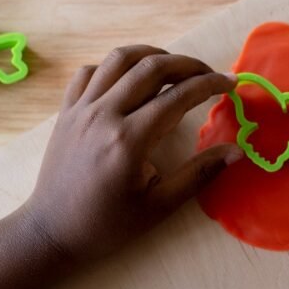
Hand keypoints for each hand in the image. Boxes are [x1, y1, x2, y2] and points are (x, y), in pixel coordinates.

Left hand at [22, 46, 240, 262]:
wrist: (51, 233)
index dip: (210, 84)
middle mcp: (104, 115)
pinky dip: (113, 68)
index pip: (179, 96)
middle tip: (208, 75)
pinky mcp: (65, 111)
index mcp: (129, 140)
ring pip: (118, 59)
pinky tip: (129, 81)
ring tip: (173, 67)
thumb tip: (237, 151)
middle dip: (188, 64)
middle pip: (151, 67)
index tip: (231, 84)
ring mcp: (80, 109)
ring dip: (151, 55)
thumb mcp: (160, 206)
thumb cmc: (108, 224)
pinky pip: (89, 72)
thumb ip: (199, 174)